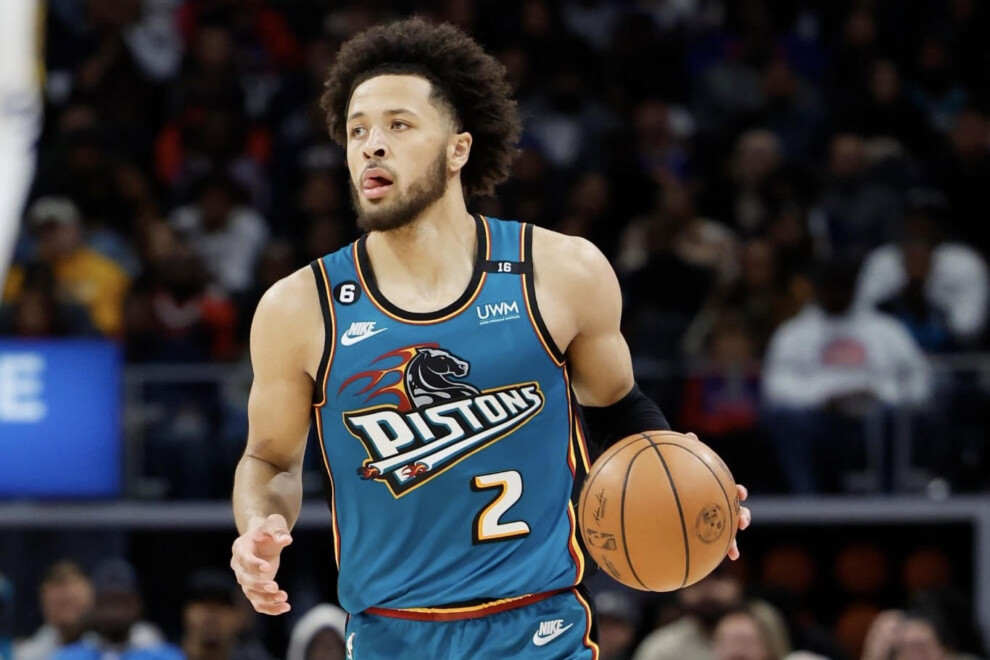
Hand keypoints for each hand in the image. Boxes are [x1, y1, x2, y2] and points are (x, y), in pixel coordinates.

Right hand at [230, 514, 292, 614]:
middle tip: (274, 586)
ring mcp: (245, 579)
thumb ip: (279, 530)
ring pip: (250, 594)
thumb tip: (286, 540)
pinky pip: (258, 603)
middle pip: (243, 579)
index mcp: (240, 547)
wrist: (265, 538)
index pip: (244, 558)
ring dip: (266, 599)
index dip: (254, 565)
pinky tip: (285, 607)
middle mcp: (239, 565)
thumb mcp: (275, 523)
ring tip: (284, 599)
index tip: (268, 568)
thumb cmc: (268, 529)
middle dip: (258, 585)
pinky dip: (270, 608)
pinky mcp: (254, 588)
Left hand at [685, 433, 749, 560]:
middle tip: (743, 521)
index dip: (738, 492)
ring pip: (727, 532)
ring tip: (732, 551)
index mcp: (717, 490)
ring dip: (732, 541)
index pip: (733, 490)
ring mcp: (713, 520)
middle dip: (743, 517)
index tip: (740, 493)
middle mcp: (719, 506)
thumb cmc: (677, 472)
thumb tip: (690, 435)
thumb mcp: (681, 459)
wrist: (669, 486)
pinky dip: (712, 553)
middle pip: (737, 513)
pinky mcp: (702, 532)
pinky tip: (709, 562)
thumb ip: (686, 448)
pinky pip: (708, 544)